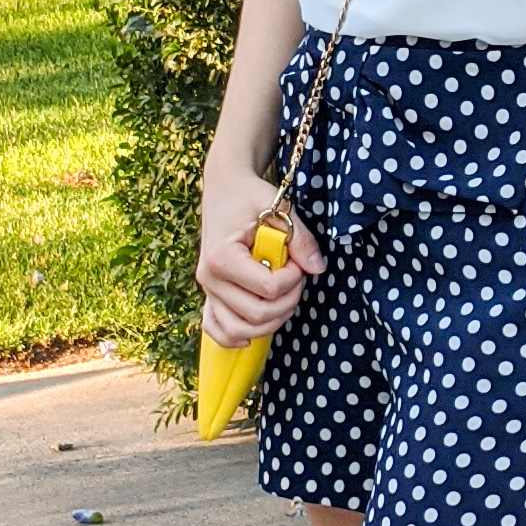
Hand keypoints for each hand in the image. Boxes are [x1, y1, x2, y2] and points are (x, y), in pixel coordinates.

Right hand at [195, 168, 323, 344]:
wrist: (225, 188)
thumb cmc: (251, 195)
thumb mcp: (279, 208)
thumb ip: (300, 239)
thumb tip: (318, 268)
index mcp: (222, 257)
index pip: (268, 288)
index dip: (294, 279)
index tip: (299, 261)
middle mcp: (209, 278)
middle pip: (257, 315)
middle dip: (288, 301)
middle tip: (298, 277)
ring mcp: (207, 289)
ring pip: (239, 329)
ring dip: (270, 322)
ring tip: (284, 298)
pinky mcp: (210, 293)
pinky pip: (215, 328)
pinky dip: (233, 337)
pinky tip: (252, 335)